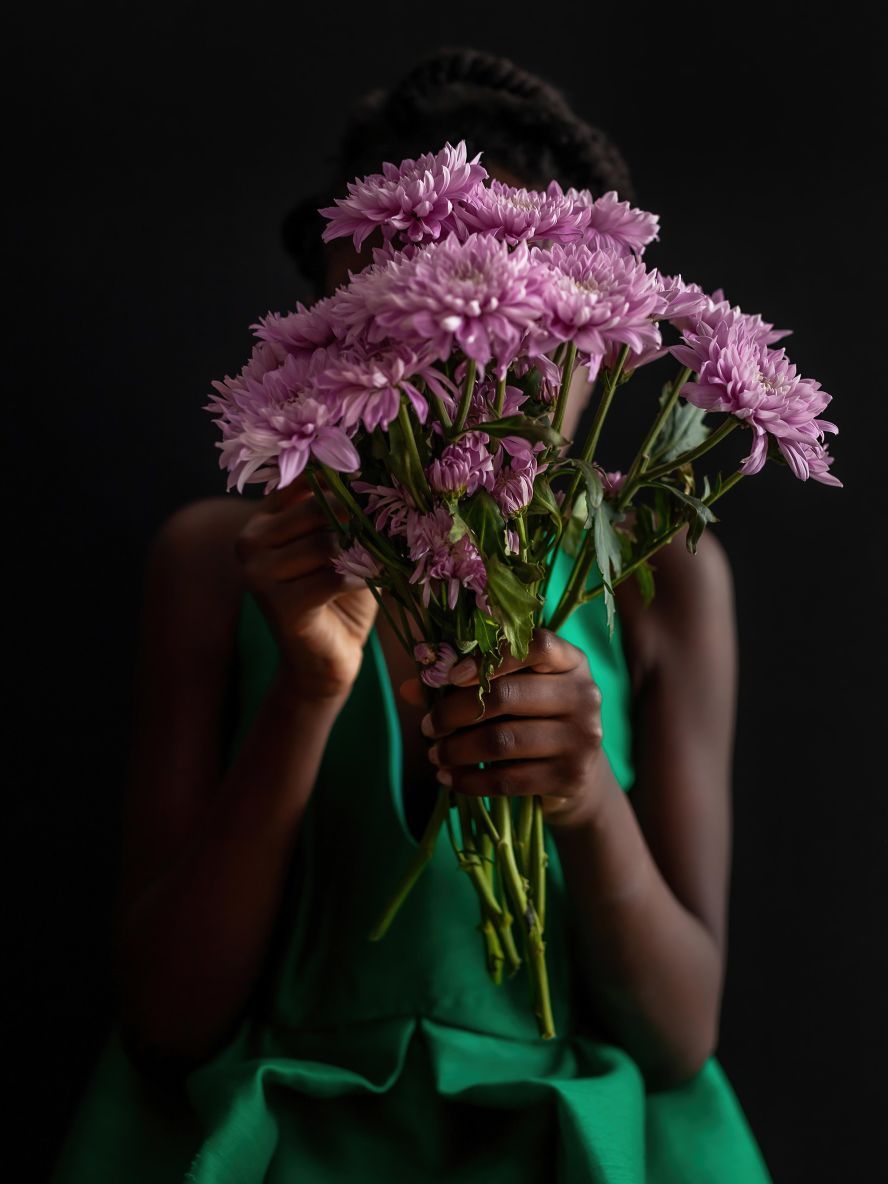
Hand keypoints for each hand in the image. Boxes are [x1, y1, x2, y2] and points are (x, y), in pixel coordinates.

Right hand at [234, 473, 377, 699]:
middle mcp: (249, 541)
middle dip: (361, 517)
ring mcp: (257, 574)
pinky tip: (374, 582)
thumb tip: (380, 471)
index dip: (351, 483)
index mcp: (262, 518)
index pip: (308, 482)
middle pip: (318, 509)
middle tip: (397, 524)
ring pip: (326, 543)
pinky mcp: (278, 604)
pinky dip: (362, 577)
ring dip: (365, 550)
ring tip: (388, 556)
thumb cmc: (339, 595)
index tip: (385, 486)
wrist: (326, 658)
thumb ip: (347, 510)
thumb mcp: (343, 543)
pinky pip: (332, 576)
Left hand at [399, 629, 608, 830]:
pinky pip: (508, 780)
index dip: (490, 657)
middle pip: (508, 696)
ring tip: (434, 755)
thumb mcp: (511, 692)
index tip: (451, 676)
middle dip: (455, 713)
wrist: (578, 775)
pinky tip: (450, 779)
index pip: (536, 645)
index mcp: (570, 661)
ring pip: (503, 741)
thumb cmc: (533, 720)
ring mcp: (582, 738)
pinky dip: (471, 781)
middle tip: (427, 726)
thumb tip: (409, 688)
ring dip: (458, 750)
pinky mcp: (570, 776)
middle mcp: (583, 695)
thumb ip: (463, 684)